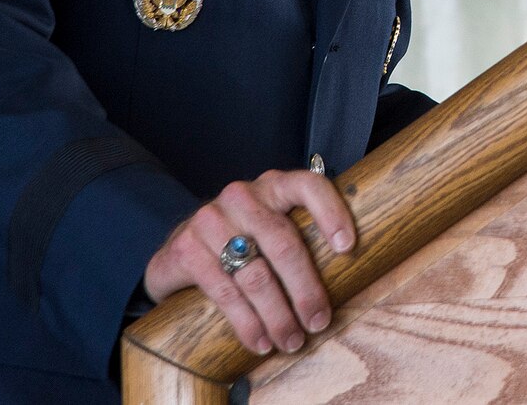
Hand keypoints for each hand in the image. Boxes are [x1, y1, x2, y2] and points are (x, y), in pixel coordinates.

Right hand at [142, 169, 355, 354]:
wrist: (178, 249)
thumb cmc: (242, 241)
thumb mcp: (269, 227)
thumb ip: (301, 238)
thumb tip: (348, 280)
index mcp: (272, 186)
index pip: (308, 186)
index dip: (332, 213)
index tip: (348, 248)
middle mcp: (242, 196)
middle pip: (284, 243)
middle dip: (305, 290)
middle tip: (318, 322)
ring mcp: (211, 220)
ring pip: (255, 274)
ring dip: (278, 315)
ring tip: (291, 341)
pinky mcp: (187, 249)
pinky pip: (224, 292)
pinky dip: (247, 323)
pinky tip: (260, 341)